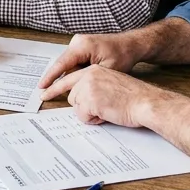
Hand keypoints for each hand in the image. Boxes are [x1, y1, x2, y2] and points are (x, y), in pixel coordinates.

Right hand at [38, 31, 148, 89]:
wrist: (131, 44)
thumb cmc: (122, 55)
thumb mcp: (104, 70)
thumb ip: (86, 77)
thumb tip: (72, 87)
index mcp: (82, 45)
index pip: (61, 64)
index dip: (50, 77)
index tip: (42, 87)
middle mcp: (78, 42)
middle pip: (63, 65)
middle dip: (59, 79)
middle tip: (48, 93)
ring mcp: (79, 43)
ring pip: (68, 64)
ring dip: (70, 76)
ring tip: (71, 86)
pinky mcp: (81, 46)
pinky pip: (74, 62)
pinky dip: (76, 71)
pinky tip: (81, 79)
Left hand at [42, 66, 160, 127]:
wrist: (146, 102)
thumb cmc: (134, 97)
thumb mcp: (111, 83)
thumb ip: (95, 86)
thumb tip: (81, 99)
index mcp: (94, 70)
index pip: (69, 78)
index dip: (55, 88)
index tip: (43, 92)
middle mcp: (88, 75)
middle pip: (72, 96)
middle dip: (84, 106)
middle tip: (101, 109)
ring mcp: (88, 86)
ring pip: (76, 106)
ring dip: (90, 113)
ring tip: (108, 109)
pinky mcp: (90, 99)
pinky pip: (82, 116)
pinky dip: (94, 120)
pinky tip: (107, 114)